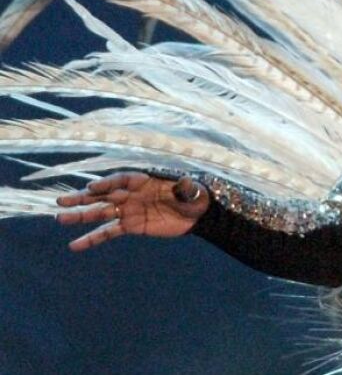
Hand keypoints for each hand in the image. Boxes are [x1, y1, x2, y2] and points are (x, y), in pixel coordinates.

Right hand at [55, 173, 209, 251]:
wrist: (197, 214)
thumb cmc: (193, 196)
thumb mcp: (192, 190)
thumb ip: (184, 187)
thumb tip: (184, 183)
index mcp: (144, 180)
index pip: (121, 180)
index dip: (107, 183)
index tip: (92, 188)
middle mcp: (131, 194)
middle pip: (104, 194)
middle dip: (84, 198)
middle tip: (62, 201)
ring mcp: (128, 210)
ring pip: (101, 212)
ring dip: (81, 216)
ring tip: (60, 219)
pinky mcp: (130, 226)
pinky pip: (108, 232)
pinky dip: (92, 238)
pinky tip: (75, 245)